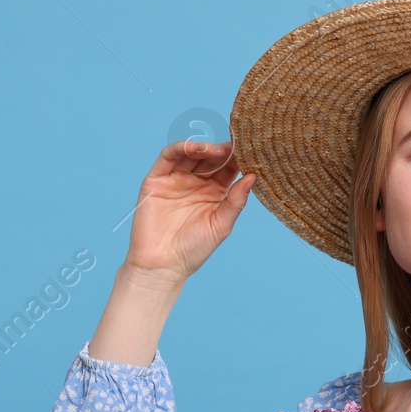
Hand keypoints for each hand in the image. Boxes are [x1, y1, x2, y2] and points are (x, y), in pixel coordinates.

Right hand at [123, 139, 253, 282]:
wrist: (163, 265)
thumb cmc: (193, 249)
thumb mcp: (221, 225)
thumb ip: (236, 201)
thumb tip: (253, 177)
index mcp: (215, 192)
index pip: (228, 168)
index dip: (239, 159)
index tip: (251, 151)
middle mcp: (196, 183)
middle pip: (211, 158)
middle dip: (223, 151)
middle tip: (235, 146)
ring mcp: (176, 179)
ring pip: (191, 154)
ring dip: (204, 147)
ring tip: (217, 150)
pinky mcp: (157, 180)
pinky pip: (168, 157)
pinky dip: (180, 148)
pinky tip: (195, 149)